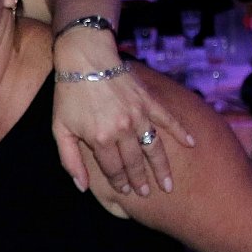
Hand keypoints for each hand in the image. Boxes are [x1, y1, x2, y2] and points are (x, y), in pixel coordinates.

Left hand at [51, 29, 193, 194]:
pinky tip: (191, 144)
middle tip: (147, 193)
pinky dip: (181, 132)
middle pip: (135, 163)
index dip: (120, 182)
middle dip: (141, 180)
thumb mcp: (60, 129)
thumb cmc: (69, 94)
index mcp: (101, 138)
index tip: (126, 191)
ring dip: (162, 168)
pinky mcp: (149, 101)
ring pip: (154, 148)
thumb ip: (70, 160)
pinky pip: (169, 120)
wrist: (85, 58)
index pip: (114, 169)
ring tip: (168, 184)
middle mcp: (123, 130)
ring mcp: (139, 115)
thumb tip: (82, 187)